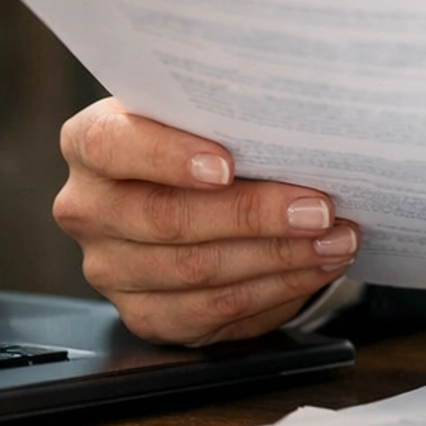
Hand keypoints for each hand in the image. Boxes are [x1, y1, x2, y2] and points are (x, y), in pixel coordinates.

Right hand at [54, 100, 359, 345]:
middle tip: (319, 208)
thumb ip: (225, 114)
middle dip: (254, 214)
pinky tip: (316, 268)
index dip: (167, 156)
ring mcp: (111, 268)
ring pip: (197, 270)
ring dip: (279, 256)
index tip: (227, 164)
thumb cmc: (203, 135)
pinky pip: (212, 311)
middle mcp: (89, 208)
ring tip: (336, 238)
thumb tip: (296, 124)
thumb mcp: (203, 112)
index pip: (111, 146)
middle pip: (167, 218)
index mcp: (91, 142)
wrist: (188, 183)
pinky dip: (276, 289)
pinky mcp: (144, 314)